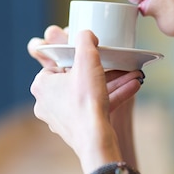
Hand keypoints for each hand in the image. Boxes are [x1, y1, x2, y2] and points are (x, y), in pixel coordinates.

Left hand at [29, 30, 142, 169]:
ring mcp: (60, 118)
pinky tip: (131, 89)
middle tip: (119, 65)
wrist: (95, 139)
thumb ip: (85, 40)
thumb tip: (86, 34)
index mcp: (41, 85)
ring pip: (88, 94)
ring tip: (132, 77)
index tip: (95, 57)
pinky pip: (93, 108)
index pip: (59, 64)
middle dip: (102, 72)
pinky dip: (111, 99)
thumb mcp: (87, 60)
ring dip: (111, 85)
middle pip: (76, 79)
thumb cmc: (86, 100)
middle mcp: (46, 103)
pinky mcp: (75, 129)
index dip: (79, 58)